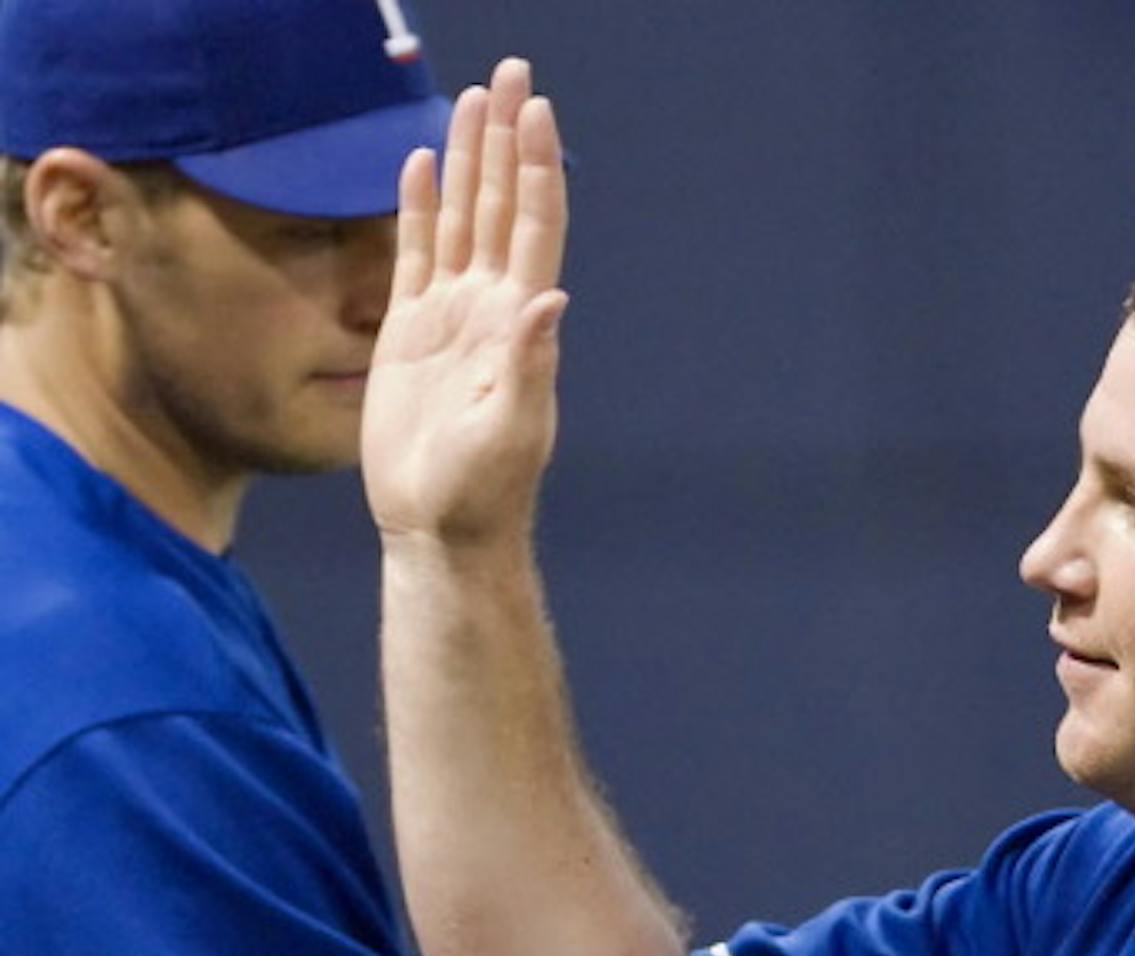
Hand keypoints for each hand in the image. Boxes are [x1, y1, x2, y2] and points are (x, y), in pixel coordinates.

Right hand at [362, 58, 567, 546]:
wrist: (440, 527)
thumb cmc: (482, 492)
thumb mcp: (509, 430)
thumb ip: (529, 364)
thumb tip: (549, 299)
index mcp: (518, 325)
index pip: (533, 228)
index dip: (535, 169)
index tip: (535, 111)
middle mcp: (490, 309)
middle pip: (500, 206)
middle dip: (505, 141)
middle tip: (511, 74)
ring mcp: (451, 316)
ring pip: (460, 219)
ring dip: (466, 162)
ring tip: (470, 101)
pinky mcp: (410, 332)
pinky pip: (414, 254)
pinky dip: (419, 209)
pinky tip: (420, 167)